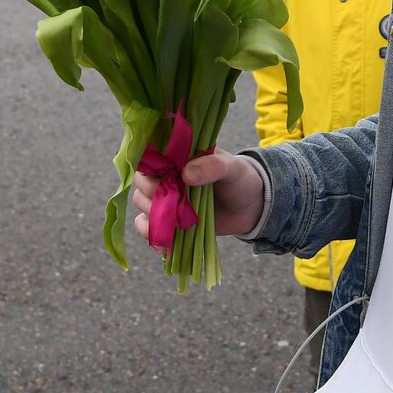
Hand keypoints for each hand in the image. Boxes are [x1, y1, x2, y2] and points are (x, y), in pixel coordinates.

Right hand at [132, 149, 263, 241]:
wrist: (251, 207)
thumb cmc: (241, 179)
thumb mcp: (232, 169)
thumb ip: (213, 166)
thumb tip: (185, 173)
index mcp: (180, 155)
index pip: (152, 154)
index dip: (151, 165)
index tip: (164, 175)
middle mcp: (168, 174)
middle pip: (143, 181)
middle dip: (151, 192)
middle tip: (170, 198)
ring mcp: (166, 197)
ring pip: (141, 202)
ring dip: (153, 212)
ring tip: (175, 218)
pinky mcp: (168, 218)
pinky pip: (146, 225)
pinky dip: (151, 231)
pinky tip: (165, 237)